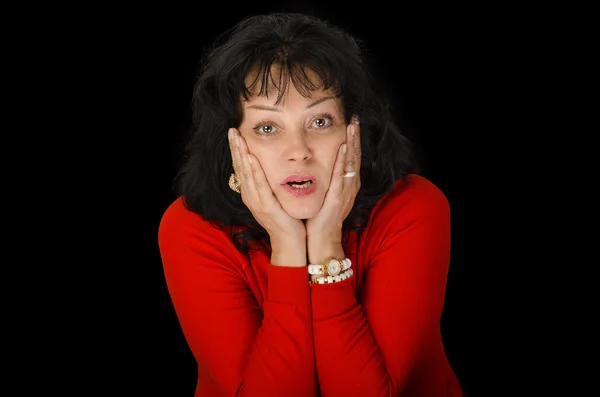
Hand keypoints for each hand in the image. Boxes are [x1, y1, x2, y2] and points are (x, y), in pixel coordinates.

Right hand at [228, 128, 305, 244]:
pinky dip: (254, 170)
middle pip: (239, 168)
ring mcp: (256, 202)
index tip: (234, 134)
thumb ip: (269, 183)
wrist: (290, 241)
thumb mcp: (274, 197)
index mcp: (251, 193)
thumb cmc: (285, 219)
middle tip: (232, 130)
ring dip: (241, 154)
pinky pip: (259, 185)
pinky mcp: (266, 206)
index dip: (236, 150)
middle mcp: (250, 196)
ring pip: (246, 174)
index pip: (241, 168)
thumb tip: (266, 166)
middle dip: (235, 148)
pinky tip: (251, 157)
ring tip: (238, 138)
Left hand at [305, 117, 360, 242]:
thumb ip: (327, 179)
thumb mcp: (326, 193)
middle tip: (355, 117)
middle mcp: (350, 184)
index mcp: (347, 183)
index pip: (351, 156)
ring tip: (352, 126)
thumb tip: (319, 163)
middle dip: (355, 135)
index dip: (352, 139)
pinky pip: (342, 176)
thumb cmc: (322, 216)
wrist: (322, 236)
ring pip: (351, 162)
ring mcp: (346, 190)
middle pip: (355, 155)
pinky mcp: (338, 197)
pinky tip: (343, 148)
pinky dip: (343, 161)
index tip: (351, 122)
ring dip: (352, 143)